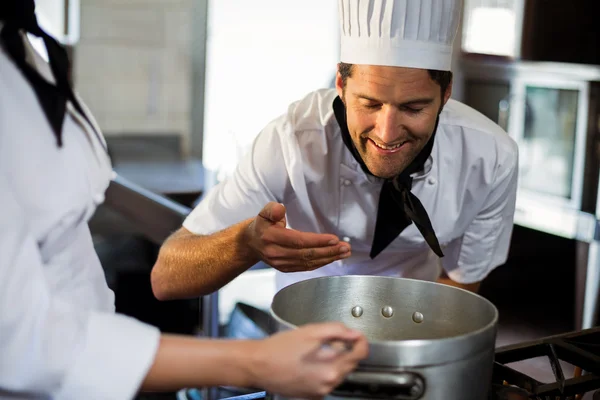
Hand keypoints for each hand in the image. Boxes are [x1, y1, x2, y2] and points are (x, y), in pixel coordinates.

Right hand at [246, 202, 350, 271]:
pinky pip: (306, 267)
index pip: (298, 241)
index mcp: (271, 237)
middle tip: (345, 247)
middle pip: (306, 254)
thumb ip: (272, 209)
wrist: (251, 243)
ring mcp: (281, 263)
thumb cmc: (261, 225)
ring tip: (344, 253)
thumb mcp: (264, 212)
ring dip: (328, 258)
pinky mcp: (285, 268)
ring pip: (308, 262)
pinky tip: (332, 258)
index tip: (334, 239)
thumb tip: (280, 209)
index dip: (317, 241)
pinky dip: (321, 263)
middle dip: (328, 251)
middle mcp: (276, 253)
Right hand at [248, 322, 368, 397]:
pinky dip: (324, 369)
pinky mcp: (311, 394)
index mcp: (330, 369)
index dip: (361, 341)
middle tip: (333, 338)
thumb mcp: (310, 331)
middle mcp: (327, 384)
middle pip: (351, 364)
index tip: (358, 335)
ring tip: (317, 348)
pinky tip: (310, 359)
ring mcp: (319, 391)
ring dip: (336, 359)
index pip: (360, 355)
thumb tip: (353, 333)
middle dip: (347, 349)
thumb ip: (336, 330)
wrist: (257, 365)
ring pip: (339, 373)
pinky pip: (327, 380)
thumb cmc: (278, 349)